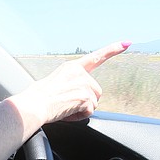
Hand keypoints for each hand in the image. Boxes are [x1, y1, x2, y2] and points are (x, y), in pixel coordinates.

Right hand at [9, 41, 129, 128]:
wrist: (32, 106)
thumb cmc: (38, 98)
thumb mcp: (55, 83)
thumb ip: (71, 84)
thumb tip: (79, 96)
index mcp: (71, 67)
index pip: (96, 57)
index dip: (113, 50)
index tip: (127, 43)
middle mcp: (79, 73)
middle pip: (96, 91)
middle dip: (85, 101)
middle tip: (66, 103)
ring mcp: (83, 84)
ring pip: (94, 103)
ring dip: (81, 109)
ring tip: (64, 107)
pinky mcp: (84, 96)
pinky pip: (89, 112)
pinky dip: (78, 116)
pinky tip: (67, 112)